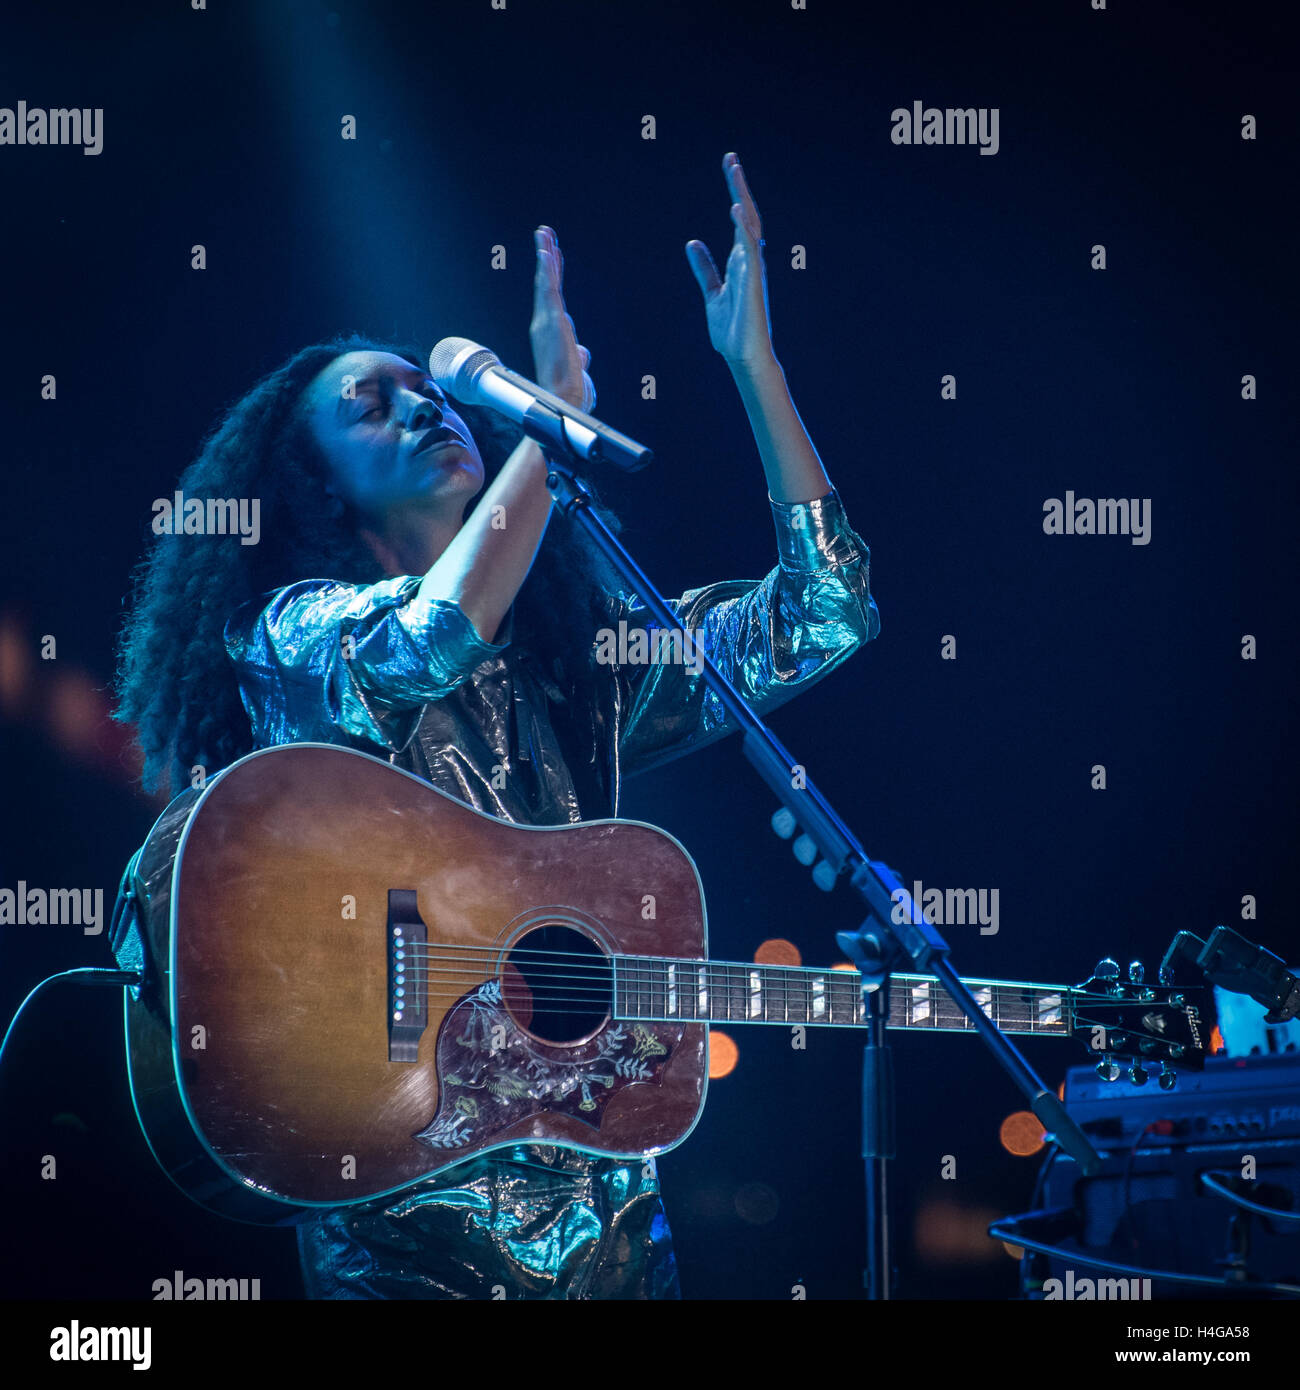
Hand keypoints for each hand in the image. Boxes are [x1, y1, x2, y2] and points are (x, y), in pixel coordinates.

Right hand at [530, 225, 594, 410]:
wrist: (564, 401)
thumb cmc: (570, 394)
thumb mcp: (579, 371)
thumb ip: (580, 357)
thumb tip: (584, 353)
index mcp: (550, 335)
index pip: (552, 300)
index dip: (552, 277)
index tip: (553, 257)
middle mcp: (544, 325)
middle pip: (546, 285)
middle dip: (546, 259)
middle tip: (544, 234)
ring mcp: (546, 321)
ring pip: (546, 281)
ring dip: (545, 255)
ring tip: (544, 233)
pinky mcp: (553, 320)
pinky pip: (549, 287)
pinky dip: (546, 267)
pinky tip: (546, 250)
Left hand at [685, 153, 775, 372]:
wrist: (741, 356)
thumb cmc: (731, 330)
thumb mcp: (712, 292)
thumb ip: (705, 268)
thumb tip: (693, 243)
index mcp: (740, 260)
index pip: (739, 219)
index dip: (735, 192)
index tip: (730, 165)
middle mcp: (750, 260)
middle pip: (746, 215)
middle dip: (739, 187)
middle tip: (731, 159)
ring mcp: (753, 270)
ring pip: (750, 227)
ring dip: (742, 199)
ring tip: (734, 173)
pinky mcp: (753, 283)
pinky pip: (751, 251)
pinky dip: (744, 230)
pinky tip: (736, 211)